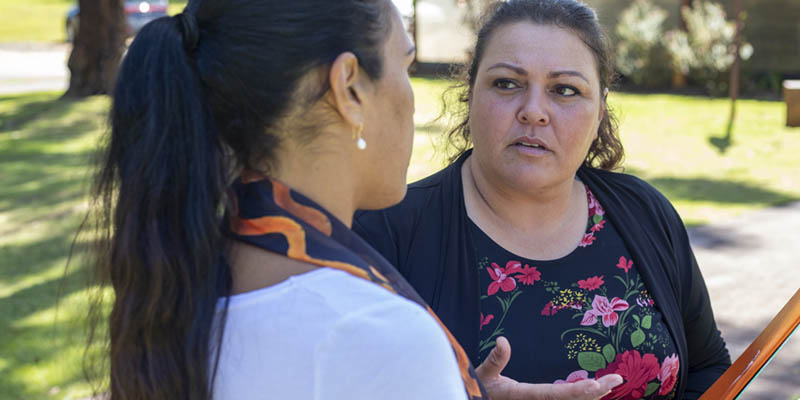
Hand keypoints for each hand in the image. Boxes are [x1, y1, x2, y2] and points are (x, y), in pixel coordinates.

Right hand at [475, 336, 622, 399]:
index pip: (557, 395)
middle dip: (596, 391)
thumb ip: (495, 360)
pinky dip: (582, 397)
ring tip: (612, 383)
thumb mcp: (483, 375)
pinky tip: (594, 391)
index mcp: (525, 396)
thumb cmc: (479, 391)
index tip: (597, 385)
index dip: (578, 392)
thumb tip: (503, 340)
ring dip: (593, 395)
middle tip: (616, 379)